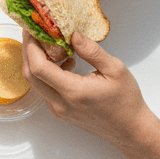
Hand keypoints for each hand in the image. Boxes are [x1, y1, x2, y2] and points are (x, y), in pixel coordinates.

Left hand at [21, 31, 153, 146]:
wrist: (130, 130)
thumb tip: (73, 34)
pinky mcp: (60, 111)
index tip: (33, 28)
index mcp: (73, 92)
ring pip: (35, 82)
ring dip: (36, 61)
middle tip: (35, 31)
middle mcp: (60, 103)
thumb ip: (92, 51)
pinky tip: (63, 62)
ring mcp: (58, 109)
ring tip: (49, 43)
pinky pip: (44, 88)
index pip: (39, 67)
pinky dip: (45, 72)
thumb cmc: (126, 101)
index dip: (31, 46)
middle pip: (30, 74)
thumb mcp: (115, 69)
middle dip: (28, 50)